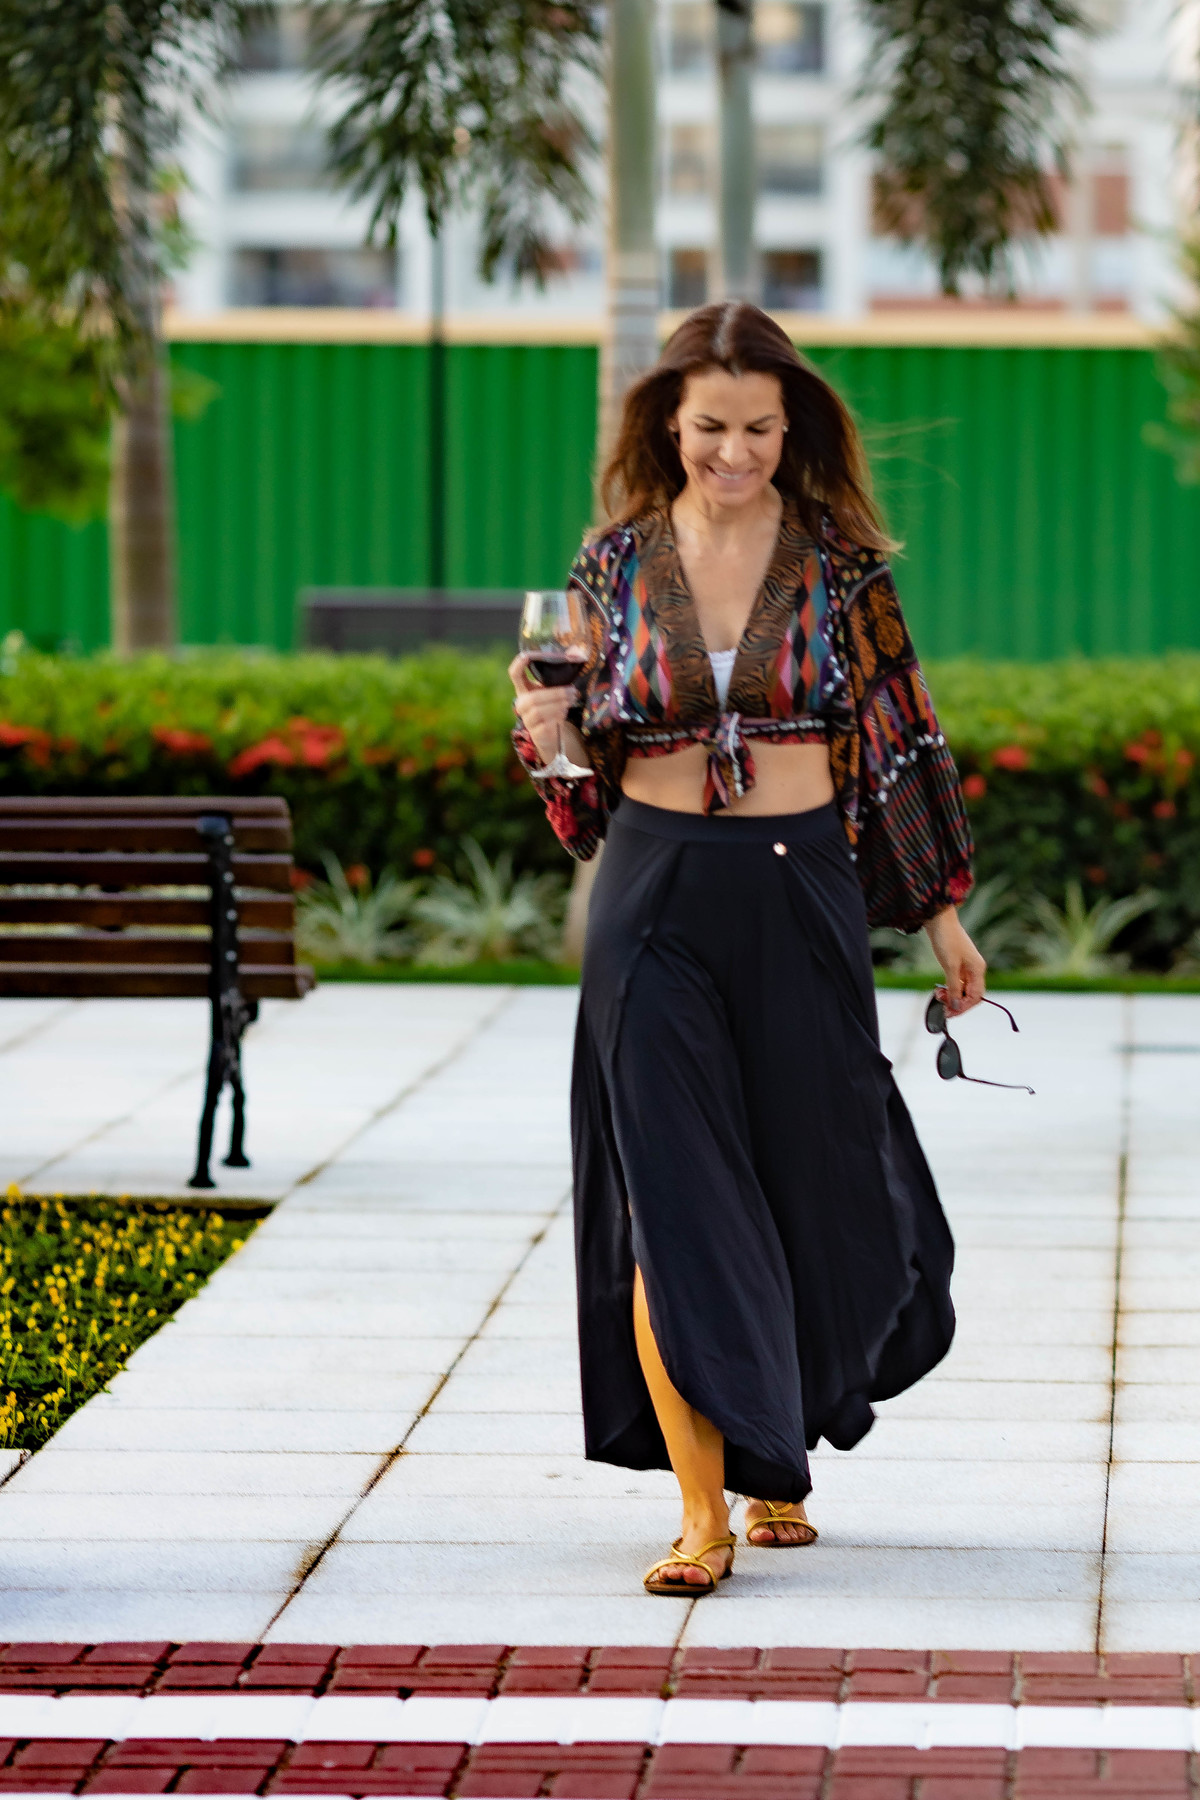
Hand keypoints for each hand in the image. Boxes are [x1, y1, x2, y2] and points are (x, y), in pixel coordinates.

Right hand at [508, 653, 584, 767]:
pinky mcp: (536, 733)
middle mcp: (522, 704)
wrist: (552, 734)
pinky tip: (564, 712)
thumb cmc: (553, 706)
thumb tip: (578, 653)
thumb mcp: (556, 689)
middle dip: (555, 694)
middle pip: (532, 698)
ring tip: (571, 700)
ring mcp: (527, 719)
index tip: (528, 655)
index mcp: (524, 689)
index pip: (515, 673)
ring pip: (538, 711)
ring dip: (558, 704)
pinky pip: (545, 724)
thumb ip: (563, 673)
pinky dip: (557, 717)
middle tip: (572, 691)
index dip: (519, 663)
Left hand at [923, 906, 985, 1014]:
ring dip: (951, 995)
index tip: (950, 1012)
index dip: (964, 1007)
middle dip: (957, 1003)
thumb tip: (956, 1006)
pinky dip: (949, 987)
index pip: (976, 997)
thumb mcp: (950, 966)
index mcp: (978, 969)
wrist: (938, 920)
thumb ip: (954, 987)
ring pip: (962, 989)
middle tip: (942, 1007)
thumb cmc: (947, 940)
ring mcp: (966, 967)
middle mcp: (975, 969)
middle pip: (970, 995)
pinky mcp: (957, 964)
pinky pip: (957, 982)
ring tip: (938, 994)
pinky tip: (940, 989)